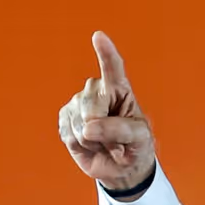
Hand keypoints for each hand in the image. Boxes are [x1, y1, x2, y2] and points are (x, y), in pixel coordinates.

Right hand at [58, 32, 155, 195]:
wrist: (120, 167)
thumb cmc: (135, 147)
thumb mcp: (140, 139)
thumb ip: (120, 130)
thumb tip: (89, 128)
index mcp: (119, 90)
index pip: (113, 69)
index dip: (106, 53)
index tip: (99, 36)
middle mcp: (96, 92)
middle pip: (90, 105)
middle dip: (101, 128)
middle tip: (116, 140)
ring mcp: (77, 104)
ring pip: (79, 123)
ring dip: (93, 141)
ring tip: (104, 142)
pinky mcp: (64, 119)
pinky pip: (68, 134)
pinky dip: (81, 146)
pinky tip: (90, 145)